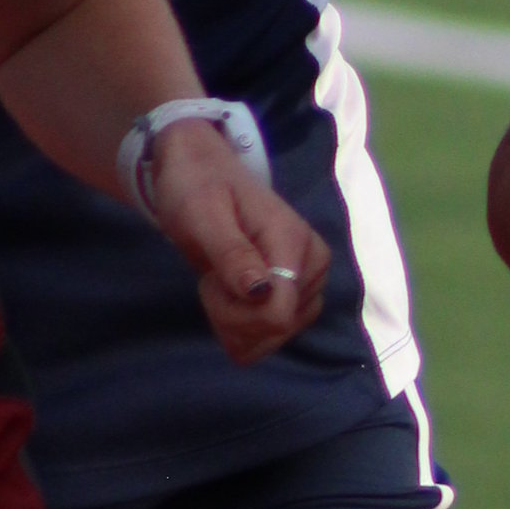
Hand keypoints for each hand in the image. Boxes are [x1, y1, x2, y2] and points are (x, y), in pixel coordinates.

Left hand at [142, 124, 329, 363]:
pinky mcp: (299, 295)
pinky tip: (231, 295)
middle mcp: (313, 266)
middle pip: (276, 328)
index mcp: (294, 243)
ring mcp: (309, 283)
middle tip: (214, 276)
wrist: (202, 172)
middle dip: (232, 316)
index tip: (212, 279)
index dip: (235, 313)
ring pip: (274, 336)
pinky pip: (274, 333)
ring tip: (223, 280)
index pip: (277, 314)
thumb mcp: (202, 214)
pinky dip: (243, 324)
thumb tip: (261, 293)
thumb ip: (231, 253)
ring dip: (235, 321)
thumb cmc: (197, 188)